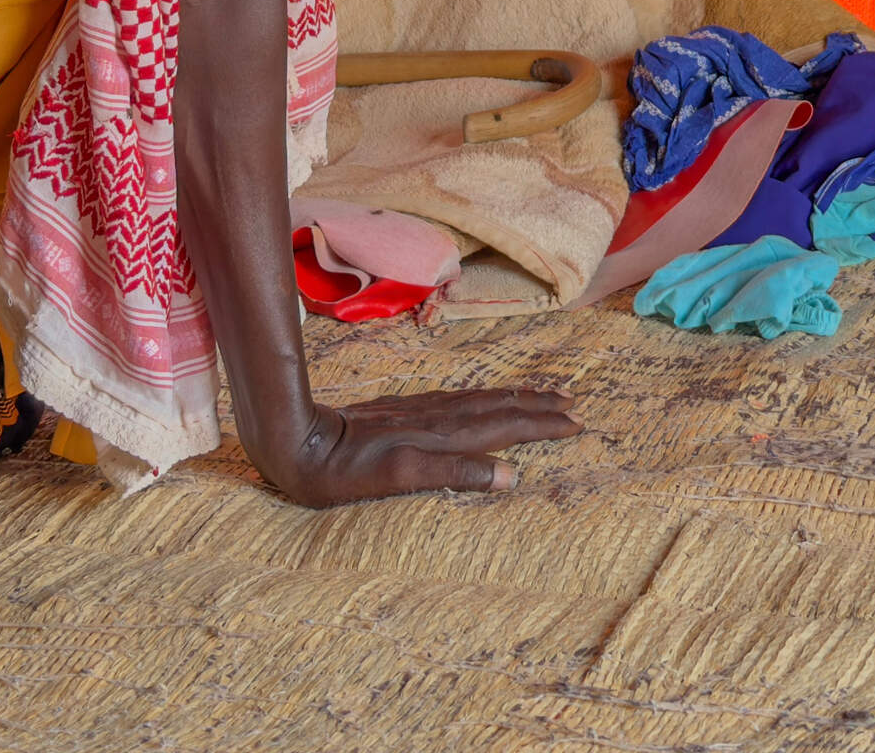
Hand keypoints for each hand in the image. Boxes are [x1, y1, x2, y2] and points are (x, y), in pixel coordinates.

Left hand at [250, 387, 584, 507]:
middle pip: (499, 407)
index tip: (576, 422)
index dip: (541, 425)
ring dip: (517, 398)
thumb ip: (454, 475)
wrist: (299, 441)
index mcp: (442, 436)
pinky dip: (486, 398)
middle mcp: (437, 418)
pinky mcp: (405, 410)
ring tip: (544, 394)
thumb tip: (508, 475)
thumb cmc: (343, 473)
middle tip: (574, 402)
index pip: (505, 427)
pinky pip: (461, 399)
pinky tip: (486, 400)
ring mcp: (421, 411)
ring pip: (481, 400)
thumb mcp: (399, 480)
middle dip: (538, 405)